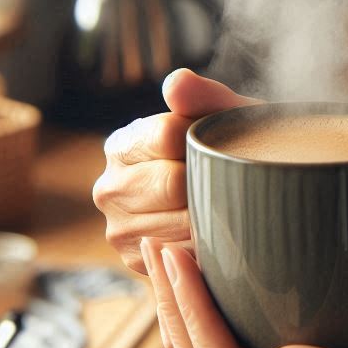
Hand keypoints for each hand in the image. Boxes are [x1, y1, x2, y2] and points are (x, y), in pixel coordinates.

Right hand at [92, 69, 256, 274]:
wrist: (239, 200)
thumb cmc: (229, 151)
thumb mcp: (225, 117)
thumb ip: (204, 96)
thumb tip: (176, 84)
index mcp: (123, 144)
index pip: (170, 135)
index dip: (209, 138)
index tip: (226, 143)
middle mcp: (109, 187)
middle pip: (173, 183)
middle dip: (212, 180)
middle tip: (236, 179)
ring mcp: (118, 229)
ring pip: (180, 222)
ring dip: (214, 215)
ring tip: (230, 205)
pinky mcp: (137, 262)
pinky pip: (185, 255)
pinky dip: (209, 245)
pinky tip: (219, 233)